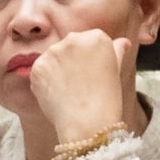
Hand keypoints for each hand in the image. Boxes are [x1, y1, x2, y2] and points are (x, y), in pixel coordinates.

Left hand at [25, 30, 133, 146]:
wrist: (88, 122)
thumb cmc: (106, 99)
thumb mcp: (116, 70)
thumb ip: (117, 51)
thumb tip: (122, 42)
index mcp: (96, 37)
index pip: (88, 40)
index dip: (90, 59)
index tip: (92, 73)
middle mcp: (73, 39)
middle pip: (69, 46)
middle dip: (72, 62)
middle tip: (80, 83)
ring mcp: (53, 52)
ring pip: (53, 58)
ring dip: (57, 70)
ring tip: (69, 90)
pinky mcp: (37, 66)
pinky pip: (40, 71)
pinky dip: (45, 81)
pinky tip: (57, 93)